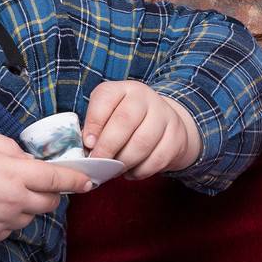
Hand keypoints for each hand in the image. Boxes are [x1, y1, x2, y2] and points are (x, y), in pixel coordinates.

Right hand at [0, 131, 93, 244]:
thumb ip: (16, 152)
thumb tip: (30, 164)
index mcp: (16, 175)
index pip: (58, 180)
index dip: (77, 181)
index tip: (89, 181)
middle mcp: (14, 202)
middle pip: (49, 203)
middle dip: (50, 192)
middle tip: (34, 181)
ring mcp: (1, 222)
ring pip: (29, 216)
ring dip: (27, 205)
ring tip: (3, 191)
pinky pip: (9, 228)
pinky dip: (8, 217)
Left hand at [82, 80, 201, 179]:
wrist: (165, 123)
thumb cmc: (127, 122)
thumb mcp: (109, 116)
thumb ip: (95, 129)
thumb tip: (84, 149)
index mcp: (123, 89)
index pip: (105, 98)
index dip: (94, 122)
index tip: (87, 143)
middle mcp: (145, 97)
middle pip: (124, 121)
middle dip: (107, 147)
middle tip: (98, 163)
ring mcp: (164, 115)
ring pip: (142, 143)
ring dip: (124, 162)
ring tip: (114, 169)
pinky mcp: (177, 136)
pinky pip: (157, 159)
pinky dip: (140, 171)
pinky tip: (131, 171)